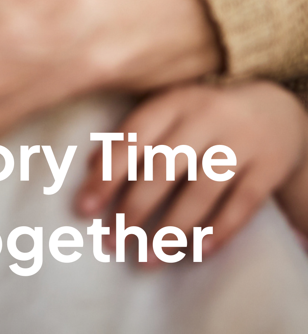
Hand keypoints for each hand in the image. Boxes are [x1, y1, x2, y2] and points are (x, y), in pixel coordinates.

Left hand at [75, 80, 307, 259]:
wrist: (276, 109)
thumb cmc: (205, 116)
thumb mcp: (171, 111)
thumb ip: (133, 134)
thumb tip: (88, 166)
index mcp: (176, 101)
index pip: (136, 135)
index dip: (108, 172)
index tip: (84, 206)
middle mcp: (208, 118)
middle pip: (165, 166)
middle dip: (134, 207)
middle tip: (111, 240)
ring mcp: (240, 143)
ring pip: (201, 191)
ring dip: (170, 230)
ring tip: (145, 259)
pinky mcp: (267, 168)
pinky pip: (241, 205)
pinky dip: (218, 231)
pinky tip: (196, 253)